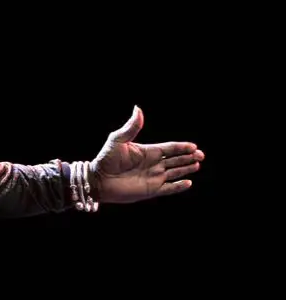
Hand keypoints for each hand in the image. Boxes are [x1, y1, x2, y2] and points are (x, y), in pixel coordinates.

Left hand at [90, 105, 204, 205]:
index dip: (182, 147)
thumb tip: (138, 109)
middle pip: (176, 159)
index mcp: (148, 151)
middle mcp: (153, 164)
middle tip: (200, 156)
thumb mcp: (118, 140)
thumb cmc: (106, 159)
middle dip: (189, 157)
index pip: (170, 148)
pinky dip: (178, 186)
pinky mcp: (150, 190)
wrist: (98, 180)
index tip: (194, 146)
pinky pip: (168, 188)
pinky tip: (188, 182)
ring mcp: (153, 177)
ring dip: (186, 169)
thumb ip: (131, 127)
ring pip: (175, 172)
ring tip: (197, 166)